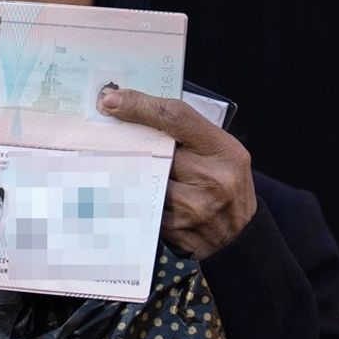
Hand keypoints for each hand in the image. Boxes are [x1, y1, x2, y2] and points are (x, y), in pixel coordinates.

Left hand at [101, 89, 256, 258]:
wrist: (237, 238)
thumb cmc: (225, 186)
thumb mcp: (222, 153)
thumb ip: (189, 134)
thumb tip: (138, 111)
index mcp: (224, 151)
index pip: (176, 117)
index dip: (139, 105)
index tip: (111, 99)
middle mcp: (211, 178)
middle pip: (151, 147)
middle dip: (124, 138)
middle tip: (102, 129)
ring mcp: (192, 207)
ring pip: (140, 176)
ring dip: (123, 167)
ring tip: (110, 161)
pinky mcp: (174, 228)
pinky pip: (140, 202)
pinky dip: (128, 193)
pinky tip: (120, 189)